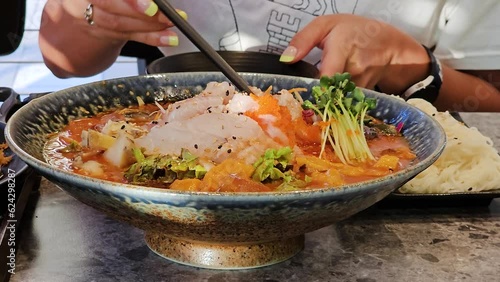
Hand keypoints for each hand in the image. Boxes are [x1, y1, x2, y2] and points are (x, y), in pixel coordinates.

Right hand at [61, 0, 185, 46]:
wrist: (67, 28)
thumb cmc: (93, 0)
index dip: (129, 1)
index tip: (150, 4)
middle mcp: (77, 1)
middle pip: (111, 6)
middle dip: (141, 12)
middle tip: (165, 15)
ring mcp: (85, 19)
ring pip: (120, 24)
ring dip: (151, 26)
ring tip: (170, 25)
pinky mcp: (99, 36)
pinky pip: (127, 37)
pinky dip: (150, 37)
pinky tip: (167, 38)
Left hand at [281, 14, 430, 93]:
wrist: (388, 45)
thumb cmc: (355, 31)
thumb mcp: (327, 25)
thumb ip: (304, 40)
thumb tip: (286, 59)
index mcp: (342, 48)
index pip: (326, 75)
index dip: (312, 87)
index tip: (299, 94)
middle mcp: (354, 69)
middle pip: (327, 91)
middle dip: (314, 95)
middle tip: (301, 99)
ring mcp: (362, 84)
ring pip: (336, 99)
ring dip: (324, 100)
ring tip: (316, 96)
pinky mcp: (364, 96)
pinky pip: (344, 103)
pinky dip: (335, 102)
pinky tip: (330, 97)